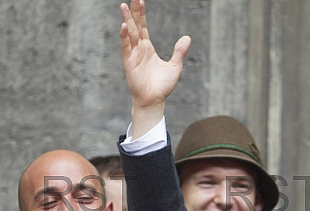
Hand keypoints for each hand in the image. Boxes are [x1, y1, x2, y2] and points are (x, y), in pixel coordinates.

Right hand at [120, 0, 189, 137]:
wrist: (154, 101)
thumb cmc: (162, 86)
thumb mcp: (175, 66)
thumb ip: (179, 51)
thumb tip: (187, 37)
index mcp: (147, 48)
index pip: (143, 27)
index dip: (141, 14)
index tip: (140, 0)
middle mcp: (139, 49)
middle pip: (135, 26)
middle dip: (133, 12)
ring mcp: (133, 55)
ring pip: (129, 33)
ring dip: (126, 19)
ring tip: (122, 5)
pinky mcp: (129, 63)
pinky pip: (126, 47)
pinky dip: (124, 37)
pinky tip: (124, 26)